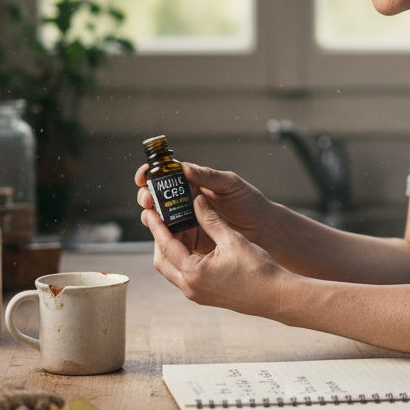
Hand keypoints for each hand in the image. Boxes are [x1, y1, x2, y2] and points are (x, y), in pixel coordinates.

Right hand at [134, 161, 273, 253]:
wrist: (265, 230)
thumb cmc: (250, 202)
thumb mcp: (230, 184)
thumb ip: (208, 176)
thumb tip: (183, 168)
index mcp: (194, 184)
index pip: (166, 176)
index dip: (151, 174)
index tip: (144, 175)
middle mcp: (187, 202)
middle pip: (157, 198)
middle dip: (147, 196)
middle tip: (149, 199)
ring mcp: (188, 222)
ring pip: (161, 218)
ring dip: (151, 215)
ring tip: (153, 214)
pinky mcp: (192, 241)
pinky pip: (172, 239)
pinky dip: (163, 236)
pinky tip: (162, 233)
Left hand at [141, 195, 287, 315]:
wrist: (275, 296)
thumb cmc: (257, 270)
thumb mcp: (232, 239)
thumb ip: (210, 219)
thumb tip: (196, 200)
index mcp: (194, 273)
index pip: (166, 246)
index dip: (157, 226)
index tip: (150, 212)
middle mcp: (190, 287)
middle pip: (162, 261)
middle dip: (160, 239)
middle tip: (163, 219)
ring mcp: (197, 294)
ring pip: (172, 269)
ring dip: (173, 249)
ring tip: (180, 227)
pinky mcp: (205, 295)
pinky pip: (185, 275)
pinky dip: (184, 258)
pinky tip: (195, 243)